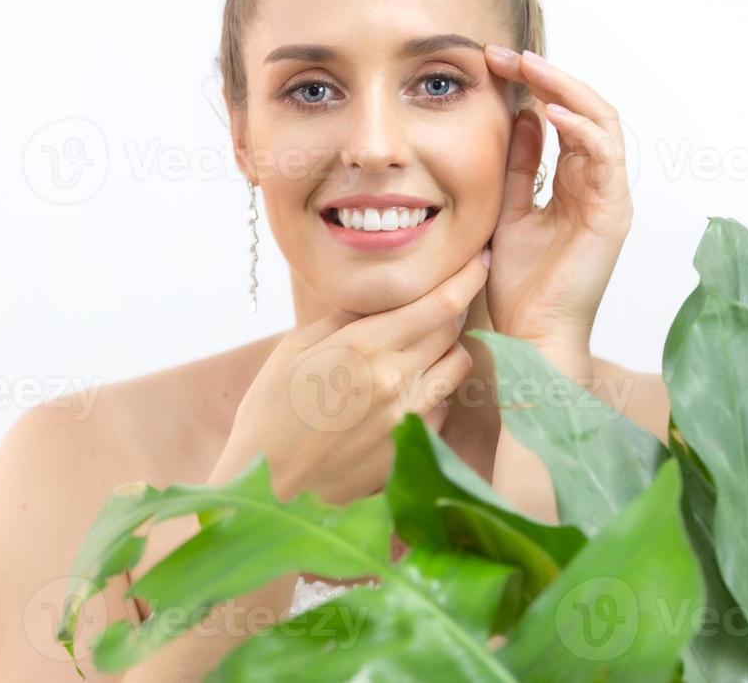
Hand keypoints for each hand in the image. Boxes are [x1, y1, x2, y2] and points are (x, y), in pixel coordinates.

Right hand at [212, 251, 490, 506]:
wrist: (267, 485)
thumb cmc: (271, 412)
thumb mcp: (294, 348)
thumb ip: (344, 318)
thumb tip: (379, 295)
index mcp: (364, 346)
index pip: (441, 304)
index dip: (467, 278)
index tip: (480, 261)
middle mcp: (395, 379)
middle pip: (453, 332)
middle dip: (450, 314)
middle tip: (435, 307)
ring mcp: (408, 418)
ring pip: (456, 369)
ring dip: (446, 353)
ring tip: (417, 353)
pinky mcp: (411, 448)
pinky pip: (442, 408)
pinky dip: (432, 395)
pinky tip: (400, 398)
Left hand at [480, 44, 634, 382]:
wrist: (531, 334)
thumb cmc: (519, 284)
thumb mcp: (508, 208)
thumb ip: (517, 165)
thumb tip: (518, 115)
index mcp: (573, 182)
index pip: (562, 116)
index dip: (533, 85)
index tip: (494, 63)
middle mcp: (597, 184)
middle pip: (584, 109)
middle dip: (546, 76)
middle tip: (506, 55)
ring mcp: (609, 196)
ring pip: (601, 121)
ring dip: (564, 89)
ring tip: (528, 68)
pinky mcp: (613, 212)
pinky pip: (605, 155)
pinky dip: (581, 127)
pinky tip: (551, 110)